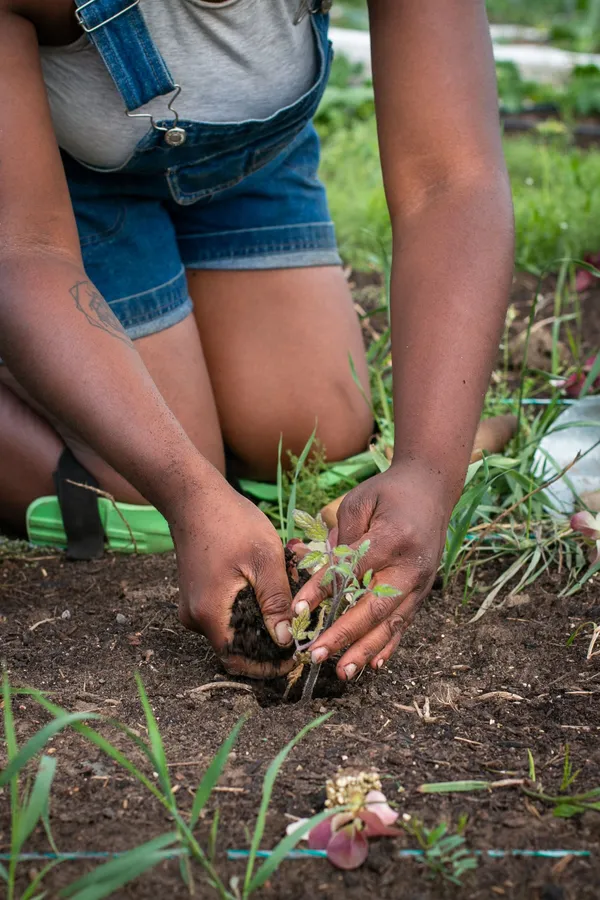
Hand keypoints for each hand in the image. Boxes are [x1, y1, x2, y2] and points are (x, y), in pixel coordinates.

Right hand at [171, 471, 294, 678]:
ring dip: (262, 617)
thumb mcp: (265, 560)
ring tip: (290, 595)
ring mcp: (194, 604)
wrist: (193, 496)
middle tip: (301, 625)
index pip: (237, 660)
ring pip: (234, 625)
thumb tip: (286, 640)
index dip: (266, 666)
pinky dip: (250, 603)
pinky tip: (270, 581)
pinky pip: (226, 610)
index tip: (293, 659)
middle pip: (237, 644)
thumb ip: (276, 602)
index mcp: (210, 614)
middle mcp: (196, 616)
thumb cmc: (230, 522)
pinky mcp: (198, 592)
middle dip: (270, 639)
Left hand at [292, 463, 454, 679]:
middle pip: (374, 607)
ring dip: (364, 649)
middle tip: (315, 654)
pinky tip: (372, 665)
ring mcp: (420, 582)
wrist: (433, 487)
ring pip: (391, 623)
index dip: (323, 591)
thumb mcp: (358, 502)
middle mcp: (410, 566)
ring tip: (342, 671)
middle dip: (343, 634)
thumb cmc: (388, 492)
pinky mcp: (423, 591)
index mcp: (392, 538)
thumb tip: (321, 575)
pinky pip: (404, 623)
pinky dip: (388, 645)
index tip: (297, 610)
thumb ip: (341, 538)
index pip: (351, 570)